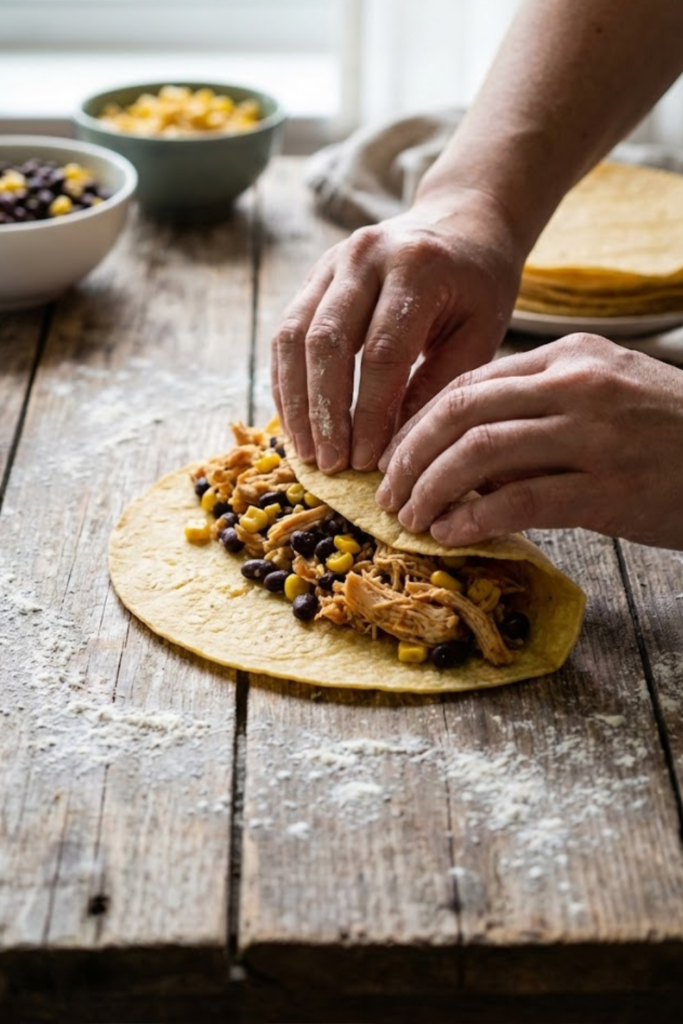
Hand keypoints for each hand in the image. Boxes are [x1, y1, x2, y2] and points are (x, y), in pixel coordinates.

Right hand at [271, 189, 522, 472]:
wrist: (461, 221)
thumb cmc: (479, 286)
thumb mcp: (479, 334)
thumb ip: (438, 387)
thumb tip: (394, 450)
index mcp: (417, 267)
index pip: (382, 352)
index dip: (369, 413)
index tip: (367, 461)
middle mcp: (365, 255)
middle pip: (326, 342)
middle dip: (324, 412)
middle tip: (331, 464)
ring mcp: (332, 261)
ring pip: (292, 336)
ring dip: (295, 401)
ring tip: (306, 452)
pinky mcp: (313, 274)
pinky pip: (285, 332)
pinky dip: (286, 382)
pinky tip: (296, 422)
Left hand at [377, 334, 682, 550]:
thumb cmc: (669, 435)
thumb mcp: (604, 398)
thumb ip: (538, 411)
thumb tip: (462, 451)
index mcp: (570, 357)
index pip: (469, 384)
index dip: (419, 425)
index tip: (396, 459)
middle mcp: (577, 384)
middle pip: (461, 412)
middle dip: (411, 456)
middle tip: (388, 493)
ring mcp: (594, 433)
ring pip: (480, 452)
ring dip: (431, 489)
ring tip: (411, 519)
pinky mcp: (608, 486)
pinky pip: (520, 499)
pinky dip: (474, 518)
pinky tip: (452, 535)